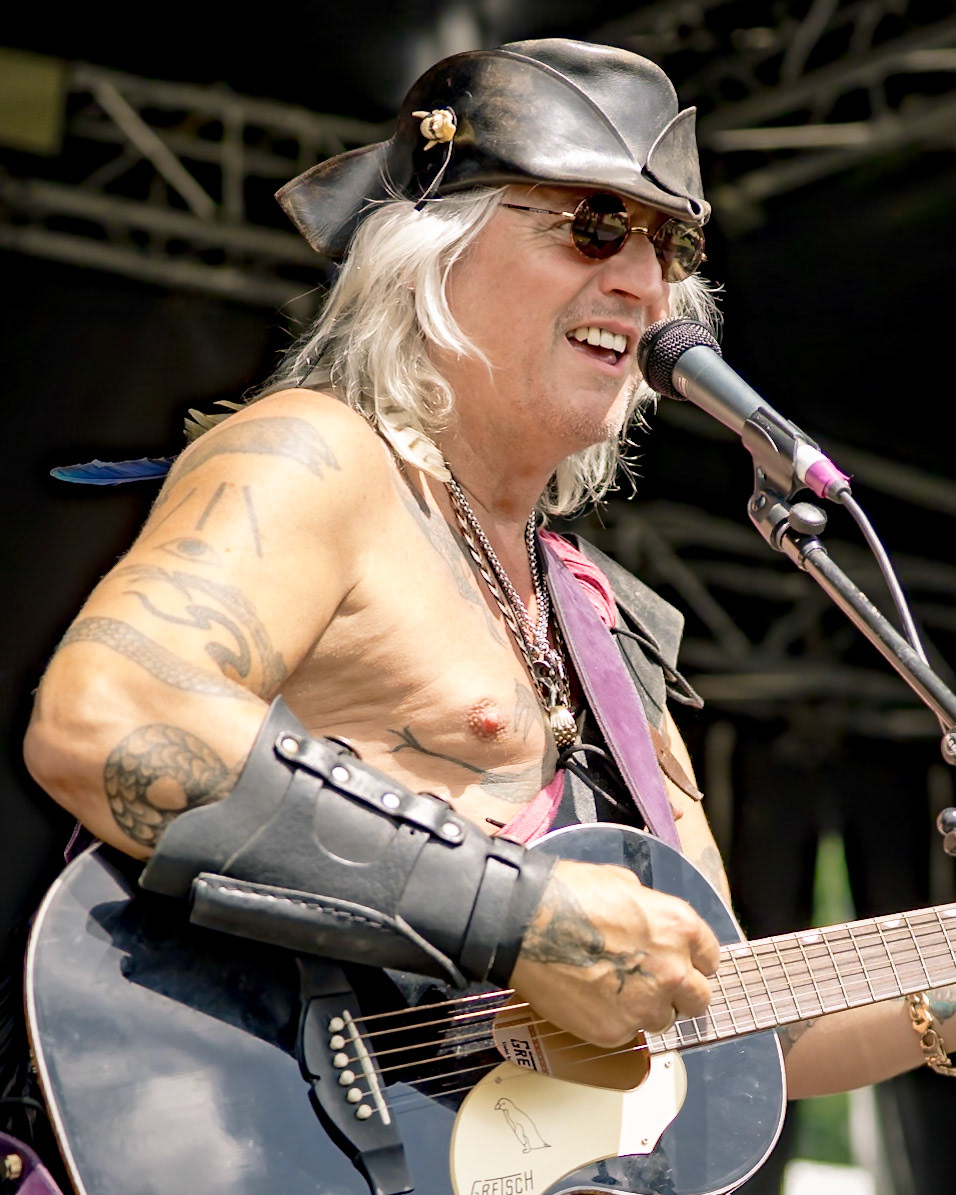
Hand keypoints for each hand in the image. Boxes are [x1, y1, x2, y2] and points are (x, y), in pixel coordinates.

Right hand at [510, 859, 719, 1047]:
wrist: (524, 924)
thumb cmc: (567, 895)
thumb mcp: (622, 882)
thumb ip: (650, 909)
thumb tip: (649, 921)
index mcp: (679, 927)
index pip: (711, 959)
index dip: (692, 960)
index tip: (680, 962)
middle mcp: (672, 971)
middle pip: (699, 999)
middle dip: (679, 992)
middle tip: (652, 982)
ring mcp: (644, 1006)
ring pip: (662, 1020)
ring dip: (646, 1008)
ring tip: (614, 989)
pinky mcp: (615, 1032)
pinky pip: (627, 1033)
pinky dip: (612, 1019)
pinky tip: (590, 998)